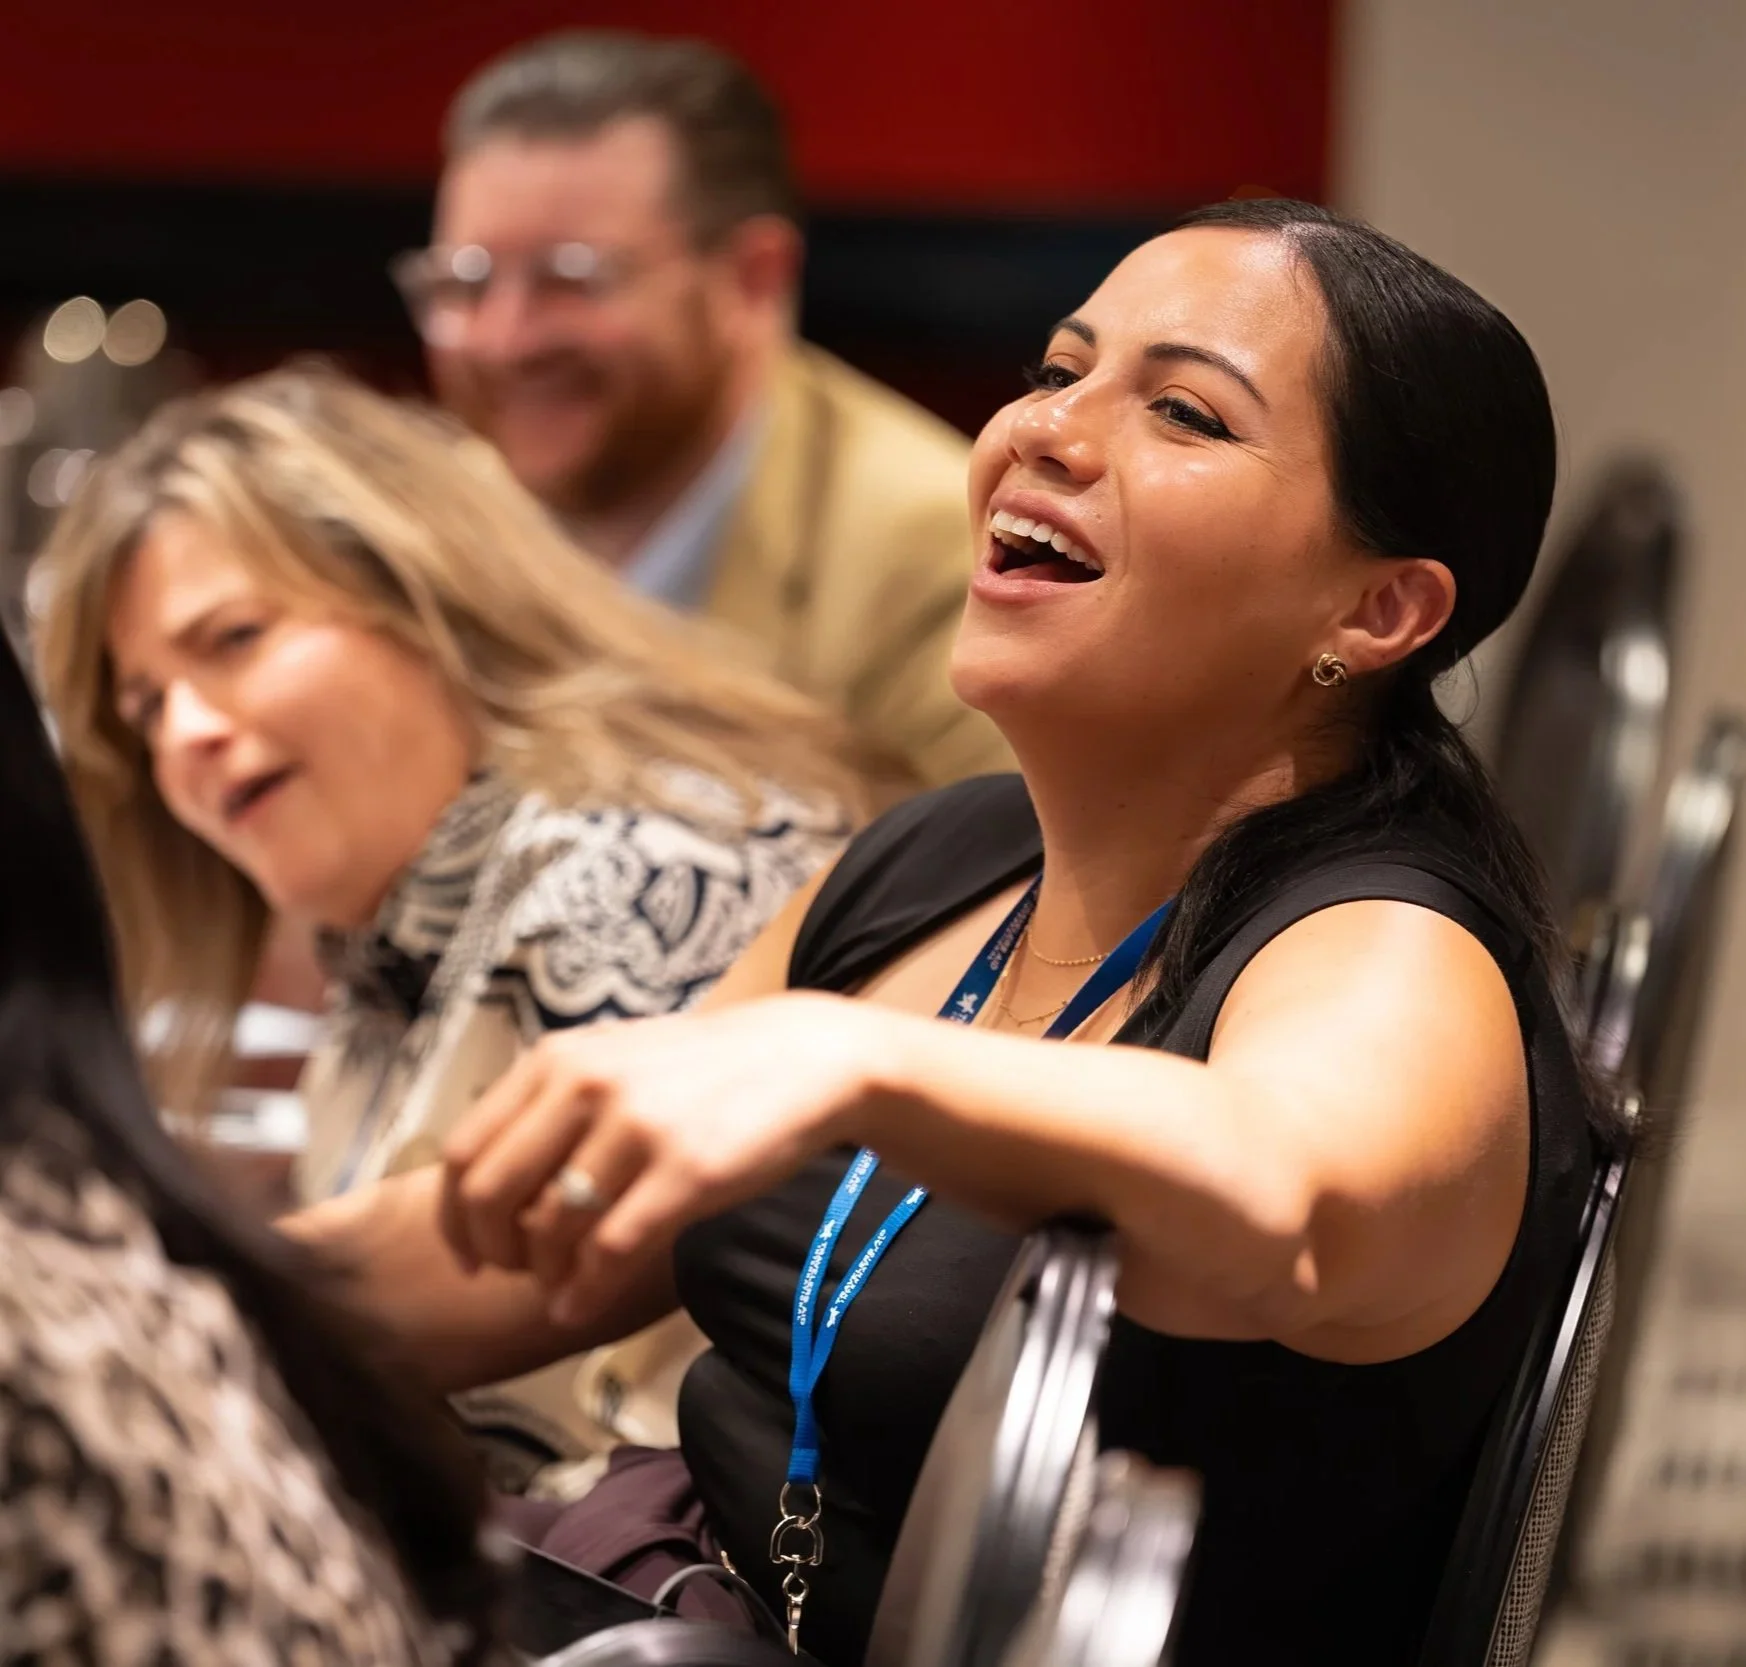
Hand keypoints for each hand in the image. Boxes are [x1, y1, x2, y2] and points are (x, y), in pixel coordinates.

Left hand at [438, 993, 893, 1320]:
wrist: (805, 1058)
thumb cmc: (705, 1070)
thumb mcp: (615, 1061)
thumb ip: (552, 1105)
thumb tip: (487, 1189)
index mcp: (557, 1060)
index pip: (465, 1151)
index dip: (455, 1218)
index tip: (470, 1255)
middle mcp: (586, 1086)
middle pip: (491, 1196)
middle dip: (495, 1252)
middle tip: (519, 1273)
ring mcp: (636, 1128)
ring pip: (549, 1230)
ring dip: (545, 1276)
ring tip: (564, 1286)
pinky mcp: (685, 1172)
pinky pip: (608, 1252)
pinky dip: (582, 1293)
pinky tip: (580, 1307)